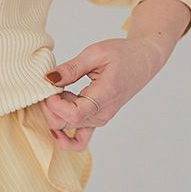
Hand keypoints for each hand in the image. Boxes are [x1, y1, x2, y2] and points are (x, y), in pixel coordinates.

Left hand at [36, 36, 167, 150]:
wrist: (143, 61)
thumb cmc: (123, 54)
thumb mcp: (96, 53)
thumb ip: (71, 68)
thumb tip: (49, 78)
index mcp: (104, 96)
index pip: (73, 114)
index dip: (54, 104)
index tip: (48, 85)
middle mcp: (102, 114)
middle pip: (65, 123)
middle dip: (48, 106)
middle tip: (46, 84)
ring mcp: (100, 119)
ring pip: (67, 127)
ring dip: (54, 112)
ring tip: (55, 90)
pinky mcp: (97, 119)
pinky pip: (79, 138)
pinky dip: (64, 134)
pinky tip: (55, 119)